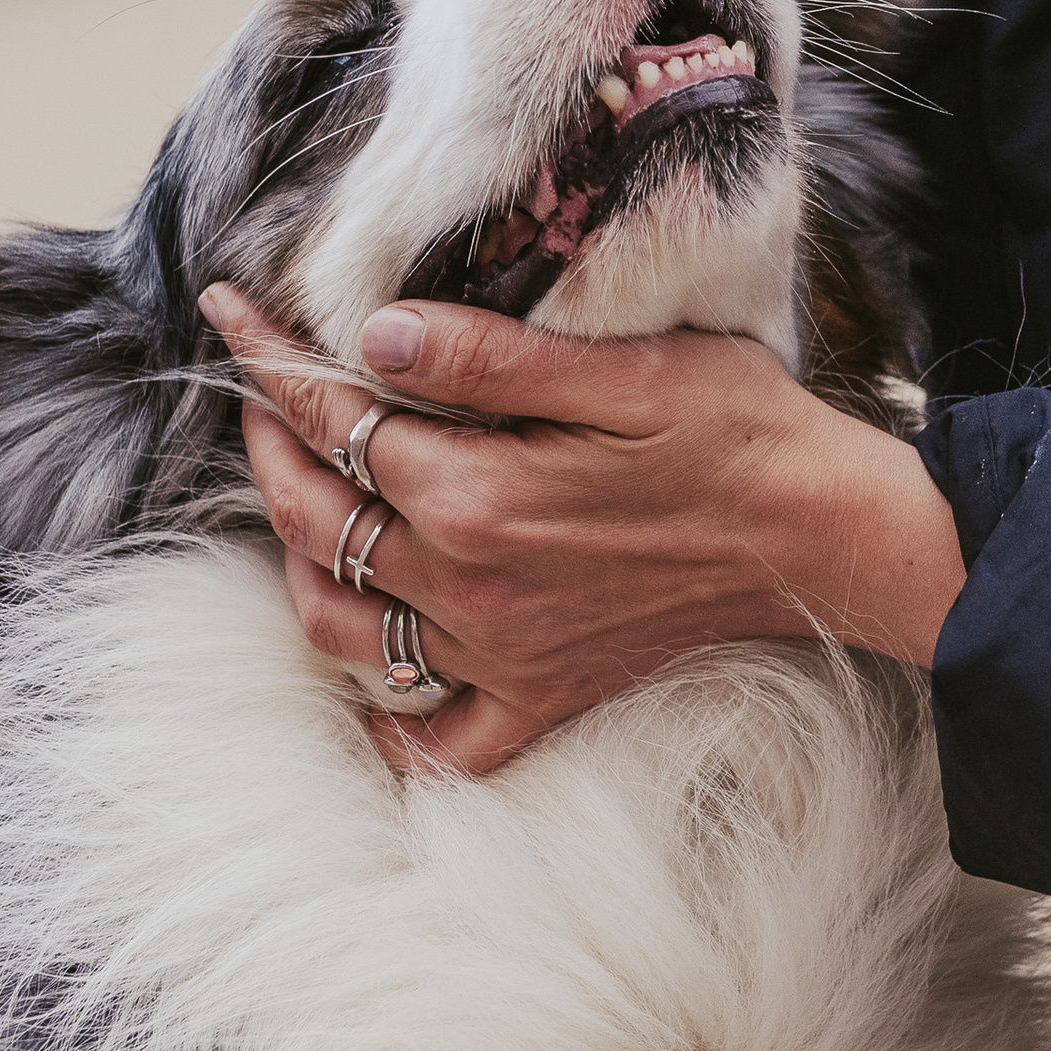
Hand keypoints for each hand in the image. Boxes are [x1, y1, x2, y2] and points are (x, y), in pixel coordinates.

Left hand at [194, 287, 967, 777]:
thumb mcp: (620, 366)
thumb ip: (486, 358)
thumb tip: (370, 334)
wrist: (823, 536)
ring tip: (292, 496)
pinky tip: (370, 677)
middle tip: (254, 387)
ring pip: (339, 623)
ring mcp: (499, 653)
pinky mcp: (540, 693)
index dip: (269, 360)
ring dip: (294, 558)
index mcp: (477, 497)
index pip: (332, 419)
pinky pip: (435, 739)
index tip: (227, 312)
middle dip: (265, 444)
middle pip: (315, 518)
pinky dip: (387, 719)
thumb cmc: (733, 431)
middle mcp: (469, 587)